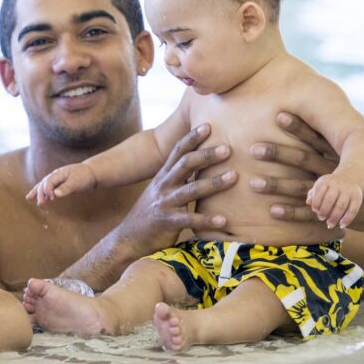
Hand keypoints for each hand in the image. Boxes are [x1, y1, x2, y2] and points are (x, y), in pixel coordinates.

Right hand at [25, 164, 96, 205]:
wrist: (91, 173)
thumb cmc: (84, 177)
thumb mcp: (76, 182)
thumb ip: (66, 188)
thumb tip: (55, 194)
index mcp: (59, 173)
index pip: (48, 182)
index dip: (48, 190)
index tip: (52, 198)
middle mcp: (55, 175)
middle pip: (43, 184)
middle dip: (40, 193)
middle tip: (41, 204)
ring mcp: (56, 179)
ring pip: (43, 185)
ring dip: (37, 192)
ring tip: (29, 199)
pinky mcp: (58, 184)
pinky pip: (47, 188)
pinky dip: (42, 193)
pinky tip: (39, 199)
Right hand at [117, 124, 233, 252]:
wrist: (128, 238)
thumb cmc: (152, 214)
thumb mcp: (161, 191)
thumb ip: (178, 179)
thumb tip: (201, 166)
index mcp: (163, 176)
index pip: (178, 151)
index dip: (192, 138)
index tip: (208, 125)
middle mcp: (163, 186)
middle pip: (185, 164)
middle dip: (206, 155)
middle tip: (228, 148)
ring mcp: (164, 204)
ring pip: (191, 190)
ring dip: (214, 183)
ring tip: (234, 177)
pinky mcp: (167, 223)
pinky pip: (190, 220)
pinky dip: (207, 220)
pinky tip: (224, 220)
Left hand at [250, 112, 363, 230]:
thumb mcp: (361, 153)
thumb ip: (337, 141)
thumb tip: (318, 116)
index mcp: (341, 153)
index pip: (316, 137)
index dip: (299, 126)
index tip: (278, 114)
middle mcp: (336, 171)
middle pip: (303, 159)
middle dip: (278, 153)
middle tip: (253, 148)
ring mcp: (336, 193)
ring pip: (301, 188)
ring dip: (277, 185)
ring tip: (254, 183)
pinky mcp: (336, 213)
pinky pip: (310, 214)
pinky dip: (292, 212)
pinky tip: (273, 210)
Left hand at [308, 174, 362, 228]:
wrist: (349, 179)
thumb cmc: (330, 186)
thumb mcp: (321, 186)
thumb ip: (313, 194)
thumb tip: (308, 202)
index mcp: (326, 181)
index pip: (319, 193)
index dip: (316, 203)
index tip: (315, 211)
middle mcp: (338, 185)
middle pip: (330, 200)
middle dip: (324, 211)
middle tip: (321, 218)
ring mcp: (348, 191)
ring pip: (341, 206)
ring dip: (334, 217)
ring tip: (330, 224)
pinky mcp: (357, 197)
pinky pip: (353, 210)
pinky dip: (348, 219)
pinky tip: (342, 225)